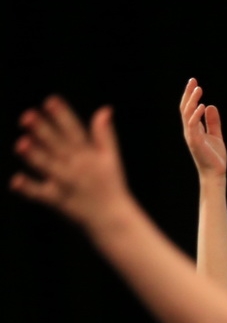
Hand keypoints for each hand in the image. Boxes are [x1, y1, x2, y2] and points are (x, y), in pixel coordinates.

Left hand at [11, 98, 132, 226]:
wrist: (114, 221)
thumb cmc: (110, 186)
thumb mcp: (111, 158)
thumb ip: (105, 134)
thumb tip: (105, 110)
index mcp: (89, 154)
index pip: (74, 131)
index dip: (63, 116)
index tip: (51, 101)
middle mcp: (78, 167)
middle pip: (58, 146)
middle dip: (44, 131)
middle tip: (28, 116)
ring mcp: (68, 184)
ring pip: (49, 167)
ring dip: (36, 156)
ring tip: (21, 144)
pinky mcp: (59, 201)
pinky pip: (42, 195)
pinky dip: (29, 189)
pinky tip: (15, 181)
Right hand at [178, 79, 226, 179]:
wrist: (216, 173)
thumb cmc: (214, 156)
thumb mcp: (216, 135)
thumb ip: (213, 122)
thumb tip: (211, 106)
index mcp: (193, 128)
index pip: (189, 108)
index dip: (190, 95)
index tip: (194, 83)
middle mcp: (189, 130)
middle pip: (185, 107)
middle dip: (188, 93)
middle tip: (193, 80)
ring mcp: (191, 135)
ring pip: (187, 114)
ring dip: (192, 100)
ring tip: (198, 89)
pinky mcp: (195, 142)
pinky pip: (193, 126)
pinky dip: (196, 115)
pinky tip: (201, 106)